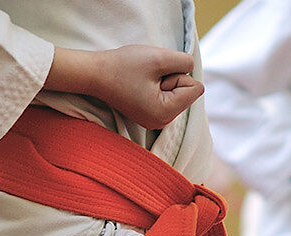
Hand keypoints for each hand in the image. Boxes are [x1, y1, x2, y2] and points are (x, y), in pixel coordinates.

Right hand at [46, 45, 203, 129]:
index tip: (156, 74)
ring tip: (142, 80)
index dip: (178, 74)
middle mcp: (162, 123)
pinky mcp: (150, 115)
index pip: (195, 89)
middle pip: (187, 92)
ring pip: (177, 93)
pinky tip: (140, 85)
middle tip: (146, 76)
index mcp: (165, 113)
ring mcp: (156, 121)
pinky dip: (157, 86)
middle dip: (171, 79)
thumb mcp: (159, 57)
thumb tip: (193, 71)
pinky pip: (167, 96)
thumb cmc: (123, 65)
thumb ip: (184, 62)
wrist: (95, 73)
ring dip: (163, 81)